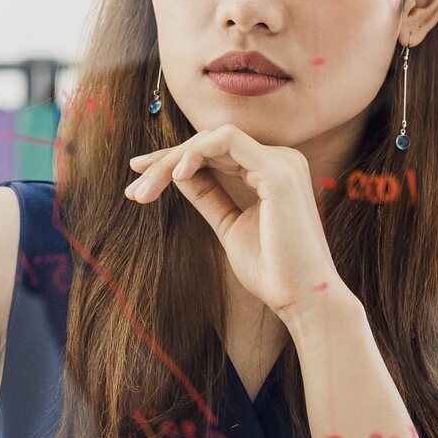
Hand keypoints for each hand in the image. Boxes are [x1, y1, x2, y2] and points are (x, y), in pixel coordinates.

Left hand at [124, 124, 338, 320]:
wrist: (303, 299)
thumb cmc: (273, 271)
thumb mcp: (229, 226)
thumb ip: (209, 196)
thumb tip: (179, 174)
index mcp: (271, 171)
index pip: (214, 153)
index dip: (173, 162)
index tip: (138, 182)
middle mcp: (280, 159)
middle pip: (209, 143)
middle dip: (165, 162)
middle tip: (134, 190)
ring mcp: (282, 161)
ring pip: (213, 138)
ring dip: (172, 159)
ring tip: (146, 189)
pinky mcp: (279, 171)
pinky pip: (228, 140)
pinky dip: (197, 152)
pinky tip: (176, 176)